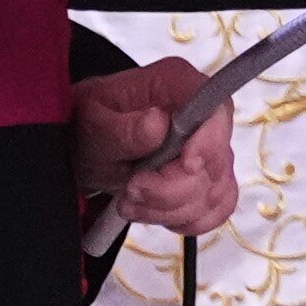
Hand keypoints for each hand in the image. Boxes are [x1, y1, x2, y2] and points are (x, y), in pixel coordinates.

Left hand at [69, 54, 242, 260]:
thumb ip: (121, 128)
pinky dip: (183, 220)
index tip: (187, 166)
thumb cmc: (91, 126)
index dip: (211, 142)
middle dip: (171, 188)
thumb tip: (157, 123)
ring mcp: (210, 151)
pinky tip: (152, 211)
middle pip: (216, 162)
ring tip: (130, 200)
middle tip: (131, 189)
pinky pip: (216, 210)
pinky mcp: (210, 181)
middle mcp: (203, 116)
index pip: (218, 111)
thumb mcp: (91, 123)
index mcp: (178, 85)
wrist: (86, 149)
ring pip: (214, 193)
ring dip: (168, 208)